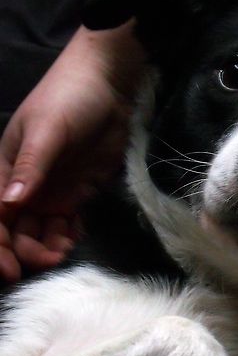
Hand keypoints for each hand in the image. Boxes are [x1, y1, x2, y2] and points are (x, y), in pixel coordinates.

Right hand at [0, 25, 144, 280]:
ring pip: (41, 233)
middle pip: (16, 232)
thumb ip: (31, 167)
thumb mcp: (46, 130)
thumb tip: (9, 204)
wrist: (109, 86)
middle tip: (50, 259)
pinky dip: (69, 237)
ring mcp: (51, 193)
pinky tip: (75, 239)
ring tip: (65, 249)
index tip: (9, 270)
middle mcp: (25, 188)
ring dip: (49, 248)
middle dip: (27, 252)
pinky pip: (67, 225)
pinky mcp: (77, 195)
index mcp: (6, 170)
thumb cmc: (68, 98)